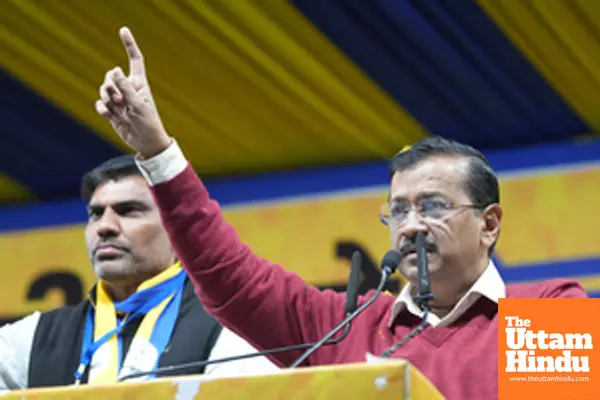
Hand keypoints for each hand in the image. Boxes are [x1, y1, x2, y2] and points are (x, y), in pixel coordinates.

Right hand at [96, 26, 171, 157]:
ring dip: (108, 99)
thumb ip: (126, 88)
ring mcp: (120, 100)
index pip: (135, 60)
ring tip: (119, 109)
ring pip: (103, 90)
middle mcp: (129, 89)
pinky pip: (100, 104)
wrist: (146, 143)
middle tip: (122, 100)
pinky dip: (103, 109)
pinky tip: (111, 116)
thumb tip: (115, 70)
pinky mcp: (112, 111)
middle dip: (111, 86)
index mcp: (140, 84)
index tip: (123, 30)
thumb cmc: (149, 123)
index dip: (129, 45)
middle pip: (111, 76)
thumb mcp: (139, 105)